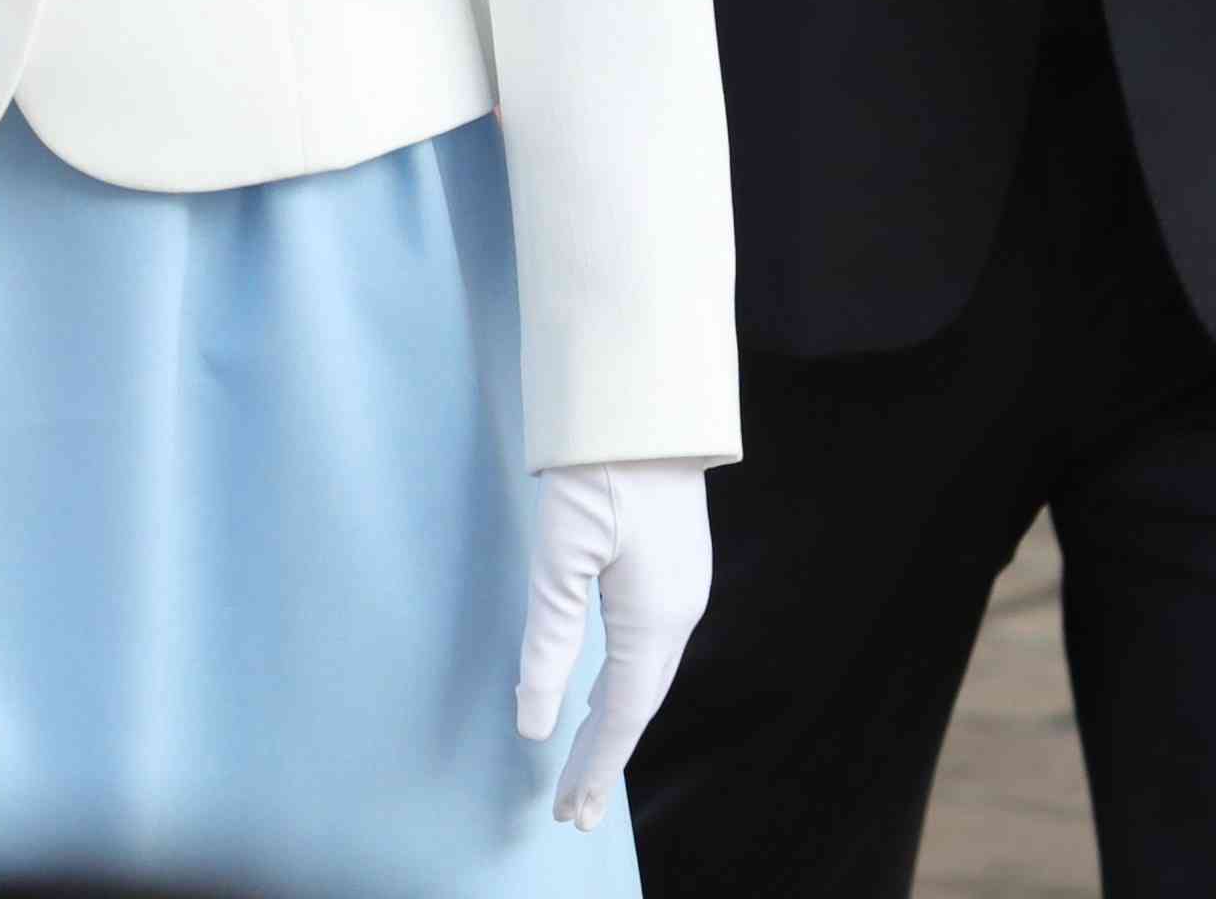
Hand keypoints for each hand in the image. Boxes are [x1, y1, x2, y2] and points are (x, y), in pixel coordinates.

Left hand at [516, 457, 710, 829]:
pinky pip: (649, 648)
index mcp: (654, 620)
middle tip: (572, 810)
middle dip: (602, 757)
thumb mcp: (559, 556)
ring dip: (613, 722)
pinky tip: (604, 691)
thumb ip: (548, 642)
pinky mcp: (673, 568)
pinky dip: (624, 683)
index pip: (620, 715)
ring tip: (585, 764)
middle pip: (637, 704)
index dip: (593, 765)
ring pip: (646, 676)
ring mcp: (681, 589)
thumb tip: (534, 722)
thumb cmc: (599, 470)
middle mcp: (677, 613)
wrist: (646, 401)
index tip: (568, 812)